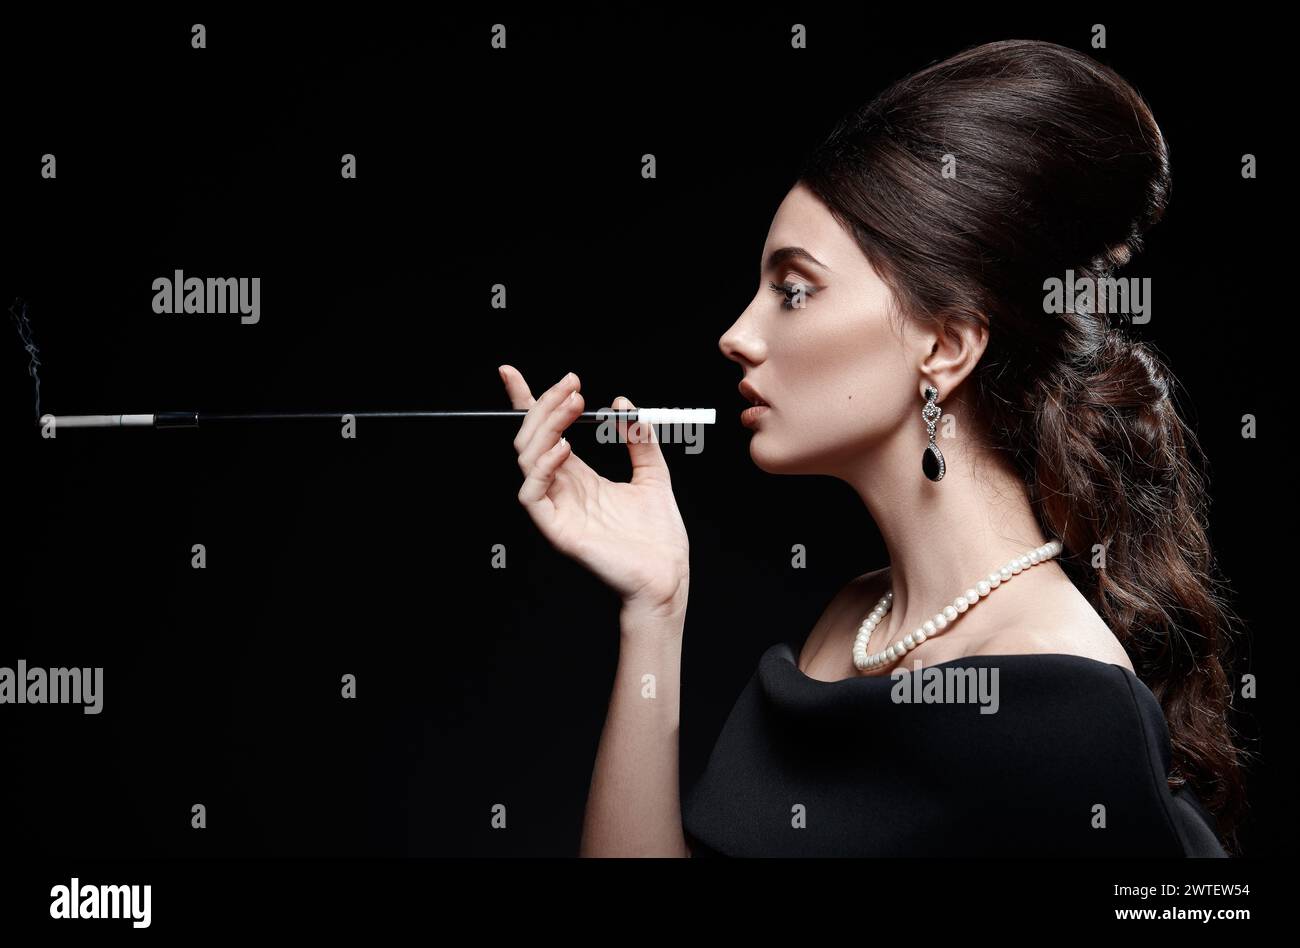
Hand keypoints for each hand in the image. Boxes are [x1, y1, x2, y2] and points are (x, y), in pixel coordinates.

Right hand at [499, 366, 689, 615]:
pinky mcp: (557, 530)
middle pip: (533, 438)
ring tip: (573, 405)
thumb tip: (623, 404)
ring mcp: (557, 509)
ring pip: (527, 459)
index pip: (543, 434)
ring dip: (546, 425)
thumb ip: (639, 439)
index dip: (525, 402)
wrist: (668, 576)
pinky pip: (532, 494)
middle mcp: (562, 490)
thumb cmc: (658, 536)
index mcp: (578, 477)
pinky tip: (564, 448)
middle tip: (573, 385)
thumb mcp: (653, 474)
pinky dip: (542, 467)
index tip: (512, 373)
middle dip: (546, 405)